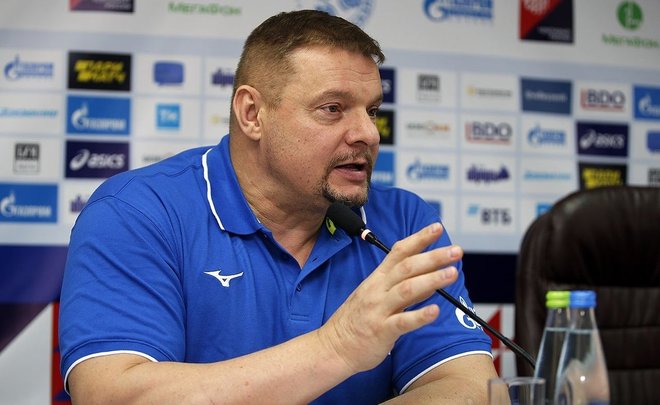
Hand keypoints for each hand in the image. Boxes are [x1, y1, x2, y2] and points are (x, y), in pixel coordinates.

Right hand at [319, 222, 461, 373]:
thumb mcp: (375, 295)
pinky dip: (420, 315)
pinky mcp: (381, 331)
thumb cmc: (357, 320)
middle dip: (433, 256)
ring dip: (431, 280)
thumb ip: (401, 286)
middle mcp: (378, 290)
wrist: (333, 346)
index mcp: (377, 278)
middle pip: (407, 267)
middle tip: (456, 251)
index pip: (399, 252)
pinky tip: (435, 311)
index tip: (436, 228)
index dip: (419, 238)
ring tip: (452, 273)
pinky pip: (402, 322)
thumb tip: (430, 278)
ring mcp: (379, 310)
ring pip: (407, 290)